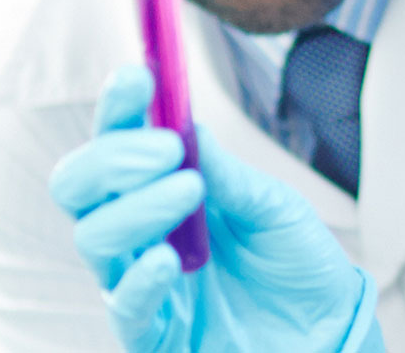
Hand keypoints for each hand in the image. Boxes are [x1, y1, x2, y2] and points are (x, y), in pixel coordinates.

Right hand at [50, 65, 384, 352]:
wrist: (326, 330)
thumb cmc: (295, 262)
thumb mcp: (273, 205)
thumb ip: (227, 172)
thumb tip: (184, 123)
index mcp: (160, 188)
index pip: (116, 139)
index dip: (119, 106)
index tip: (138, 78)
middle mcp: (137, 229)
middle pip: (77, 185)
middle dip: (111, 157)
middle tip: (168, 149)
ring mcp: (138, 278)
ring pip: (92, 237)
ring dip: (135, 207)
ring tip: (191, 192)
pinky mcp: (151, 330)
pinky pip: (123, 304)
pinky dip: (138, 278)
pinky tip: (167, 260)